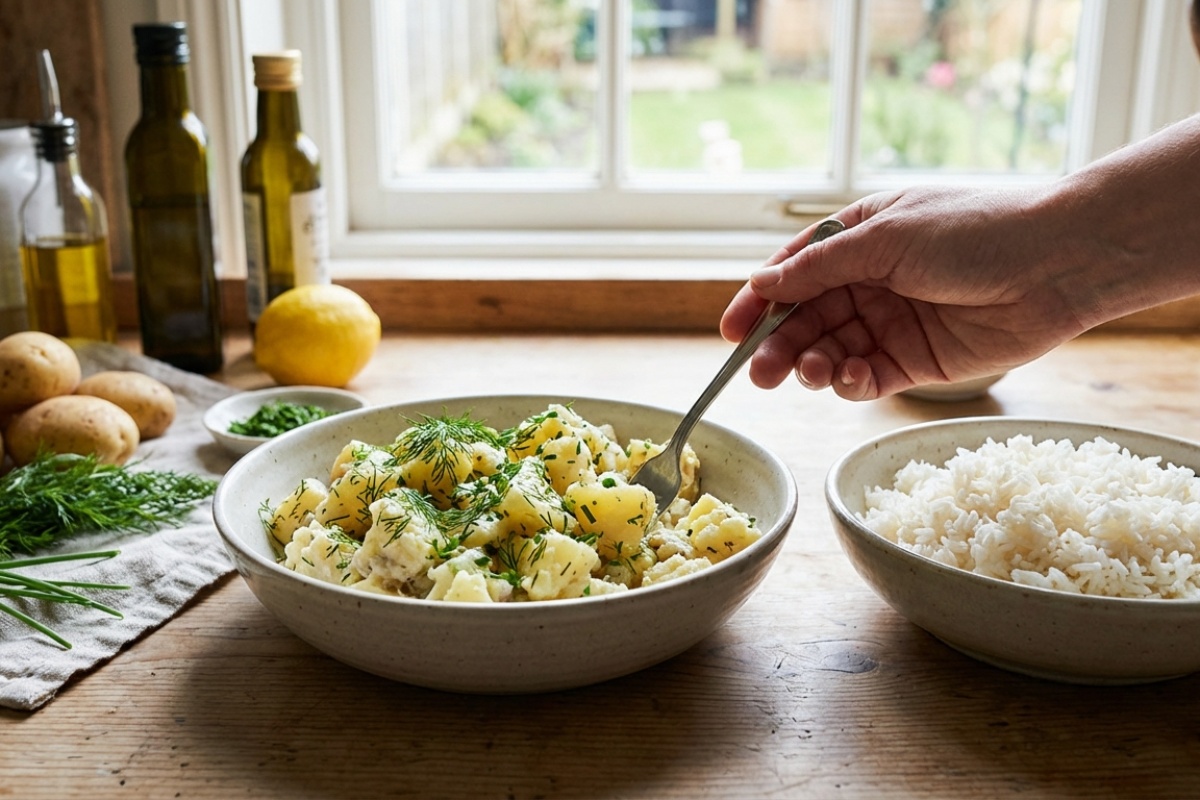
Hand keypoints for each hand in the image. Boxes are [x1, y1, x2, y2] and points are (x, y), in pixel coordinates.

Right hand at [720, 185, 1090, 399]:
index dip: (759, 303)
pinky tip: (851, 379)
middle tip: (761, 373)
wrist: (1058, 263)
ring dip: (814, 366)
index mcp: (860, 237)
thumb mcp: (885, 238)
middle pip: (807, 319)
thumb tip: (760, 283)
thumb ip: (819, 267)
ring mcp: (893, 322)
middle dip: (781, 345)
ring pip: (832, 351)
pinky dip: (851, 383)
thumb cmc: (974, 231)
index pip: (793, 273)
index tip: (731, 333)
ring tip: (813, 373)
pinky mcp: (917, 360)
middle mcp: (871, 280)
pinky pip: (868, 378)